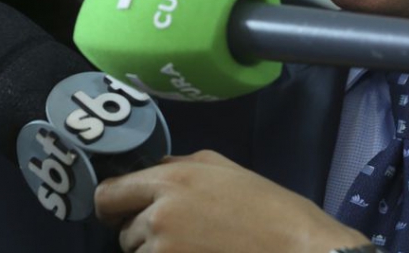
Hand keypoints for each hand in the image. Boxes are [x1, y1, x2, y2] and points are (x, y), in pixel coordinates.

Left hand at [95, 150, 366, 252]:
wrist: (300, 251)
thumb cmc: (269, 208)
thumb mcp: (223, 168)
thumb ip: (179, 164)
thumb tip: (152, 167)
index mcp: (170, 181)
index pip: (108, 195)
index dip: (112, 205)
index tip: (120, 212)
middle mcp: (159, 216)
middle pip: (122, 232)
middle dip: (139, 234)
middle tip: (171, 234)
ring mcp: (166, 252)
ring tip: (192, 247)